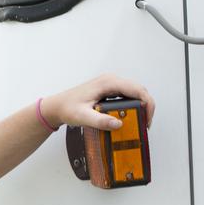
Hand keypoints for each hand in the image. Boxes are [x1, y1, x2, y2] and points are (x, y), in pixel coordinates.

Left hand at [41, 74, 155, 130]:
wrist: (56, 106)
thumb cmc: (66, 108)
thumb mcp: (82, 116)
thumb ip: (99, 121)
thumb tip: (118, 124)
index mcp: (108, 83)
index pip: (137, 90)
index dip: (147, 104)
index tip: (147, 119)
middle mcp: (111, 81)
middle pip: (139, 91)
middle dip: (146, 107)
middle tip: (145, 123)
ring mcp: (110, 85)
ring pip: (135, 93)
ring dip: (140, 106)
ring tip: (140, 122)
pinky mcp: (109, 91)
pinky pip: (127, 96)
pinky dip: (133, 106)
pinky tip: (131, 117)